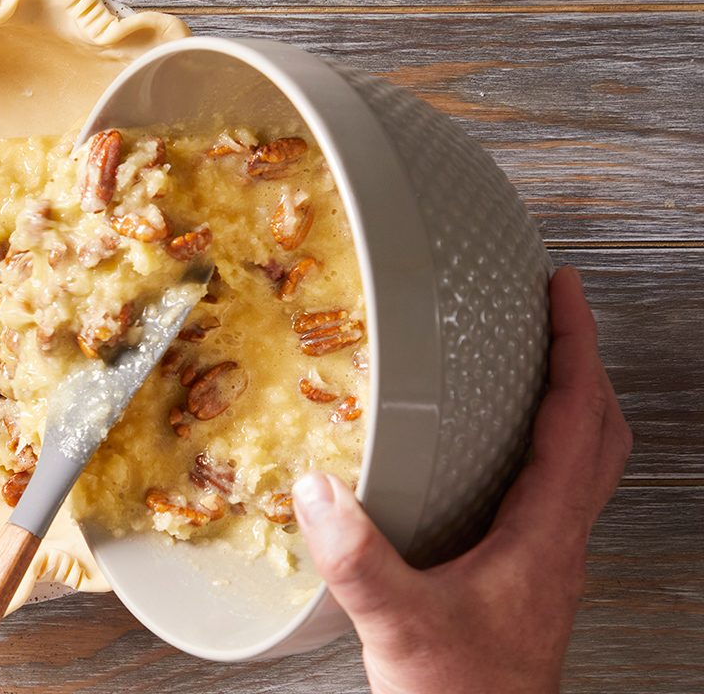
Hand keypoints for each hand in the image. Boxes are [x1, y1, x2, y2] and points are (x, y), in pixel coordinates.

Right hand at [293, 266, 630, 693]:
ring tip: (537, 368)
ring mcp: (548, 562)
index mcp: (544, 535)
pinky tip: (494, 456)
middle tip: (559, 316)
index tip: (563, 293)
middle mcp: (559, 542)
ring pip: (586, 465)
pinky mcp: (527, 579)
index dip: (576, 348)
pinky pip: (552, 494)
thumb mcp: (399, 625)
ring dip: (573, 407)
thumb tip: (318, 488)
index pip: (579, 421)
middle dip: (585, 365)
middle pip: (601, 435)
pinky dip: (542, 450)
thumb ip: (357, 558)